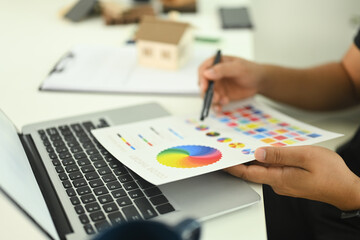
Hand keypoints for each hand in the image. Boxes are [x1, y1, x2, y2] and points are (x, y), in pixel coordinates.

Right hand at [198, 56, 263, 110]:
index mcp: (216, 63)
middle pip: (203, 84)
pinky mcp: (221, 95)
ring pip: (208, 95)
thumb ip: (222, 69)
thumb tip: (206, 73)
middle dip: (207, 93)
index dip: (202, 79)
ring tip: (223, 101)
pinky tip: (220, 108)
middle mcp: (214, 75)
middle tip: (216, 98)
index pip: (203, 70)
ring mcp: (217, 86)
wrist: (259, 82)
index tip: (205, 88)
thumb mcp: (238, 68)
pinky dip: (216, 106)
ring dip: (212, 100)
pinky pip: (214, 102)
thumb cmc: (250, 71)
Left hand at [225, 146, 359, 210]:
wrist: (346, 189)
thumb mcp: (305, 156)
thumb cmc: (331, 174)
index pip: (248, 173)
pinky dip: (266, 160)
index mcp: (279, 178)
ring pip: (263, 169)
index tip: (220, 159)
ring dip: (254, 158)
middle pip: (253, 170)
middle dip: (241, 158)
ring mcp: (283, 183)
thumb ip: (280, 154)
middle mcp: (278, 183)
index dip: (232, 166)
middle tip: (230, 145)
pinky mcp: (289, 180)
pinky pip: (272, 169)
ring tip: (244, 143)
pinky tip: (266, 150)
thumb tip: (258, 152)